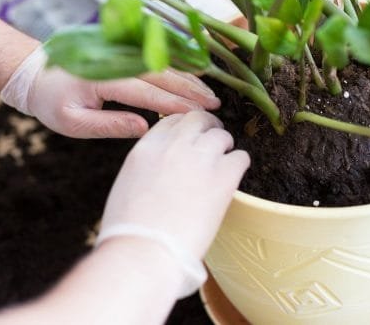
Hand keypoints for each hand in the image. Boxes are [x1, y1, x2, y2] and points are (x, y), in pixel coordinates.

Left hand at [1, 46, 219, 137]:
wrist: (33, 71)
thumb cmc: (51, 101)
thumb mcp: (73, 123)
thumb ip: (109, 125)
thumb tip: (144, 129)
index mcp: (105, 79)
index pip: (149, 93)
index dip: (177, 104)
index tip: (200, 114)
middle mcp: (118, 62)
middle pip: (164, 75)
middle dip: (192, 90)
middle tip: (216, 104)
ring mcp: (122, 54)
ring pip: (163, 65)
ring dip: (189, 78)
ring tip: (210, 93)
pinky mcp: (124, 53)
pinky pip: (156, 60)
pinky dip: (178, 68)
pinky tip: (193, 76)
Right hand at [99, 111, 249, 258]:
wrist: (144, 252)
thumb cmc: (130, 233)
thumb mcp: (128, 186)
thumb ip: (148, 168)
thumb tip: (162, 171)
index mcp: (146, 148)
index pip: (171, 120)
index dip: (184, 128)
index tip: (190, 138)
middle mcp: (174, 145)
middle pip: (197, 119)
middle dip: (207, 127)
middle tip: (214, 141)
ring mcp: (200, 157)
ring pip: (221, 135)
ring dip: (224, 147)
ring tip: (223, 163)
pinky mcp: (224, 176)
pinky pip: (241, 157)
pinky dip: (239, 165)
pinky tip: (233, 179)